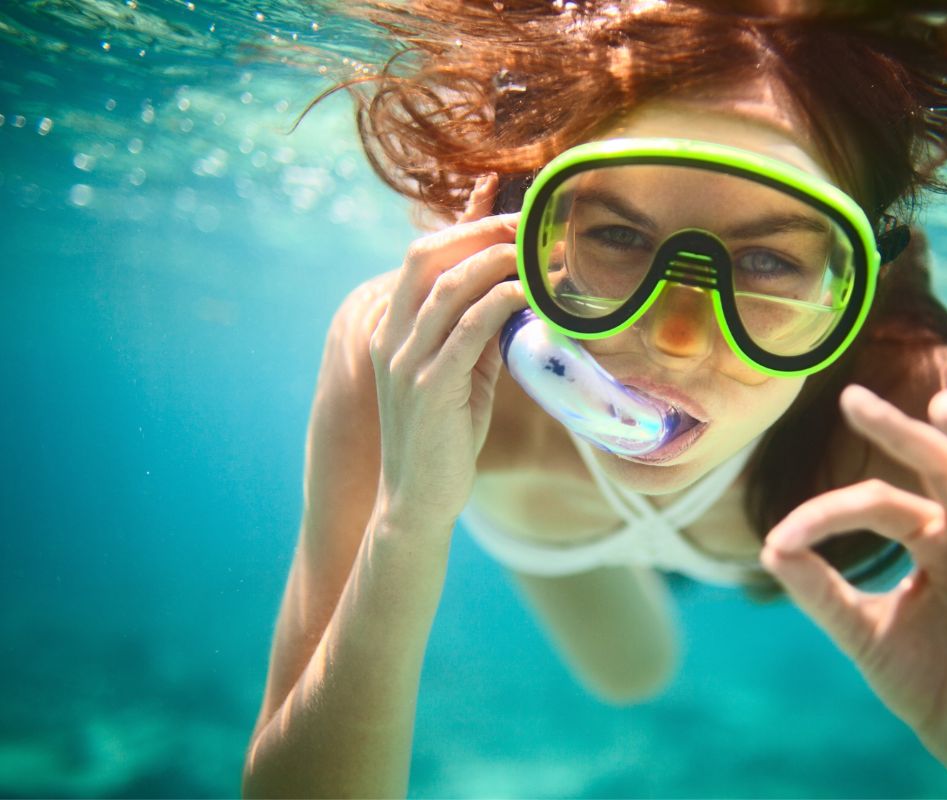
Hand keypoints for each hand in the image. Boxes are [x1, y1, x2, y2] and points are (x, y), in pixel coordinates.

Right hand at [369, 175, 526, 529]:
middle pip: (428, 257)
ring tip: (537, 253)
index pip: (423, 258)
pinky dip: (499, 303)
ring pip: (448, 287)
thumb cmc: (444, 438)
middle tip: (530, 226)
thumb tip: (517, 295)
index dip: (466, 229)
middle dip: (481, 232)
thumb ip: (479, 335)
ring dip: (498, 261)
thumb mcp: (462, 375)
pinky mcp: (429, 389)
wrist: (418, 501)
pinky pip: (467, 330)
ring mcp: (406, 362)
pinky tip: (528, 294)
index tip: (513, 218)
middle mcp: (391, 337)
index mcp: (393, 329)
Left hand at [760, 384, 946, 793]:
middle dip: (900, 431)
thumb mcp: (862, 630)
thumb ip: (821, 589)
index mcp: (932, 539)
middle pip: (939, 467)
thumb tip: (770, 546)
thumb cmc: (923, 681)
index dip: (828, 513)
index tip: (780, 540)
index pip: (879, 502)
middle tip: (852, 400)